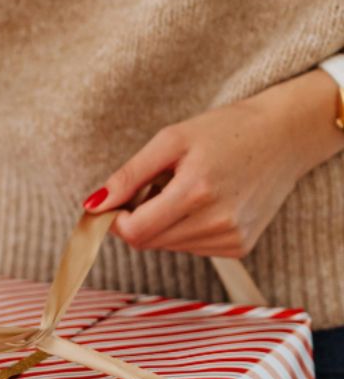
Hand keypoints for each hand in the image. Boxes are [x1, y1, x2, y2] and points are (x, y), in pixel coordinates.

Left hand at [84, 69, 343, 257]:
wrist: (286, 136)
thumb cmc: (226, 131)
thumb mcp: (171, 140)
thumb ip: (128, 176)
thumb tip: (92, 206)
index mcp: (197, 191)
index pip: (134, 232)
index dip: (115, 221)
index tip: (115, 202)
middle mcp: (217, 221)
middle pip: (147, 242)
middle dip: (138, 219)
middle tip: (154, 187)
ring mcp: (231, 238)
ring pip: (167, 246)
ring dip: (162, 224)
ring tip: (185, 190)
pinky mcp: (240, 247)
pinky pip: (191, 248)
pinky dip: (185, 230)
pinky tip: (204, 203)